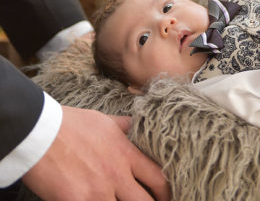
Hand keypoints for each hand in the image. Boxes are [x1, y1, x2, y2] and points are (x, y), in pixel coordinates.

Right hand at [23, 106, 169, 200]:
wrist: (40, 132)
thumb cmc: (70, 124)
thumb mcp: (104, 120)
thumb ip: (124, 128)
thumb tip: (137, 125)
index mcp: (125, 153)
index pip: (158, 178)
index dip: (166, 192)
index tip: (166, 197)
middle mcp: (116, 175)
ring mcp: (98, 191)